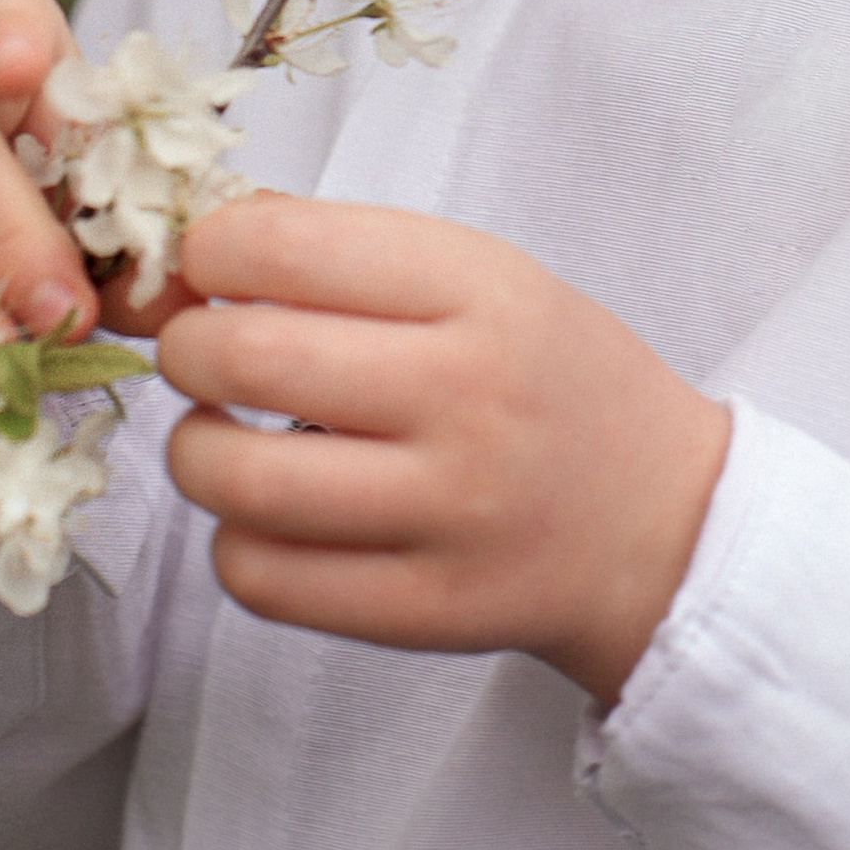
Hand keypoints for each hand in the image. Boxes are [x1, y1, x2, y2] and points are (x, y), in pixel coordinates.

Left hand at [154, 189, 731, 706]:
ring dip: (193, 452)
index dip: (210, 252)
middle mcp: (467, 396)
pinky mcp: (425, 609)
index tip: (210, 268)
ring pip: (239, 481)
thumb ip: (349, 250)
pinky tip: (267, 518)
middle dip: (187, 348)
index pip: (288, 246)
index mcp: (483, 291)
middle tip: (202, 354)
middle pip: (248, 358)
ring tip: (220, 439)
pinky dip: (233, 544)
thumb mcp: (486, 278)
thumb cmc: (553, 382)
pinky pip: (263, 580)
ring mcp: (448, 512)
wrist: (663, 523)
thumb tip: (197, 240)